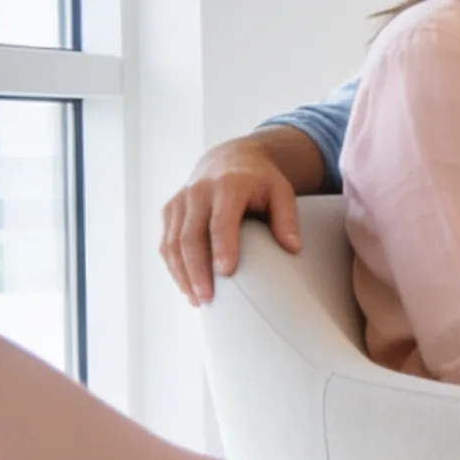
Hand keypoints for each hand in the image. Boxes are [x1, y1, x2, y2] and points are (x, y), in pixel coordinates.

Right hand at [160, 138, 300, 305]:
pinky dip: (174, 267)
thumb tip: (293, 249)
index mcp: (229, 186)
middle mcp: (198, 192)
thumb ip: (287, 219)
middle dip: (197, 270)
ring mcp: (180, 202)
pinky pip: (166, 243)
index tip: (226, 272)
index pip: (221, 221)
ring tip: (197, 300)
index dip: (222, 246)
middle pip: (191, 236)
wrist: (230, 159)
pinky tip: (187, 288)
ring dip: (182, 274)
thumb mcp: (282, 192)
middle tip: (208, 298)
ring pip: (172, 242)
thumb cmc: (261, 182)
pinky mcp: (169, 211)